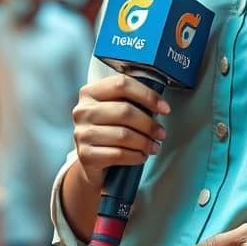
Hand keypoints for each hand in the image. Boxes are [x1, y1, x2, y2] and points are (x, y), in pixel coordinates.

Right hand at [71, 73, 169, 191]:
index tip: (165, 108)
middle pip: (124, 111)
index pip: (122, 84)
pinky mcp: (86, 155)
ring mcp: (82, 133)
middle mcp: (83, 111)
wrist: (91, 161)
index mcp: (90, 92)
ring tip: (154, 146)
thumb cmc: (108, 131)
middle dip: (149, 124)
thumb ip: (132, 102)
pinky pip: (118, 154)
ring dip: (145, 142)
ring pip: (123, 135)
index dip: (147, 95)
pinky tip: (142, 155)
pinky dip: (136, 156)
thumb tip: (159, 107)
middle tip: (161, 133)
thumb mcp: (115, 110)